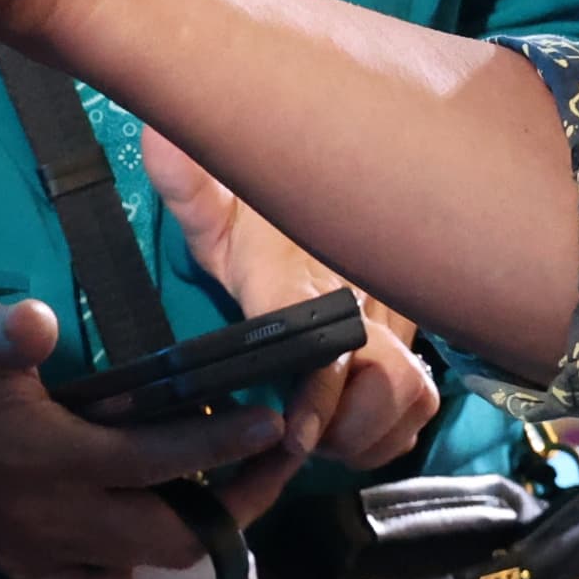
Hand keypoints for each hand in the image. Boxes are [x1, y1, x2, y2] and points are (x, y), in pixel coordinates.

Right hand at [0, 297, 293, 578]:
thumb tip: (38, 321)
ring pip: (143, 571)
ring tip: (227, 500)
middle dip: (235, 507)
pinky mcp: (23, 567)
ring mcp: (43, 550)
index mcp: (58, 459)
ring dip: (192, 543)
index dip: (225, 447)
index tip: (275, 426)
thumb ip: (2, 332)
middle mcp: (60, 517)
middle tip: (269, 464)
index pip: (163, 461)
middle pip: (174, 538)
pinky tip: (136, 544)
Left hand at [144, 131, 439, 471]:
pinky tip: (351, 433)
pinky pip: (420, 403)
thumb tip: (158, 137)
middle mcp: (361, 296)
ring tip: (321, 440)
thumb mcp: (212, 205)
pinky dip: (391, 431)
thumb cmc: (253, 214)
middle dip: (348, 427)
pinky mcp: (410, 341)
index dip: (320, 392)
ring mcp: (394, 320)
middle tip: (298, 441)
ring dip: (370, 433)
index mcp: (300, 274)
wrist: (329, 187)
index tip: (298, 434)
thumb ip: (186, 186)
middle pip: (389, 378)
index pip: (324, 336)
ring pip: (411, 394)